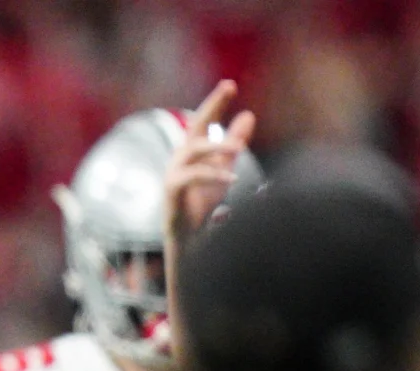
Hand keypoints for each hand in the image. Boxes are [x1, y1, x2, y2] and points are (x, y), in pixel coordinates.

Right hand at [167, 81, 257, 251]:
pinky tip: (232, 178)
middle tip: (229, 88)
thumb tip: (248, 114)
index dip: (217, 102)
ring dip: (217, 146)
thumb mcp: (224, 167)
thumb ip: (233, 143)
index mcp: (192, 149)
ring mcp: (173, 173)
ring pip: (193, 149)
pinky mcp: (171, 190)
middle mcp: (180, 157)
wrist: (187, 237)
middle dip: (212, 106)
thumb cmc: (201, 200)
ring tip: (238, 148)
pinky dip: (212, 175)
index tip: (230, 84)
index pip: (205, 120)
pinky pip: (191, 176)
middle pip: (195, 126)